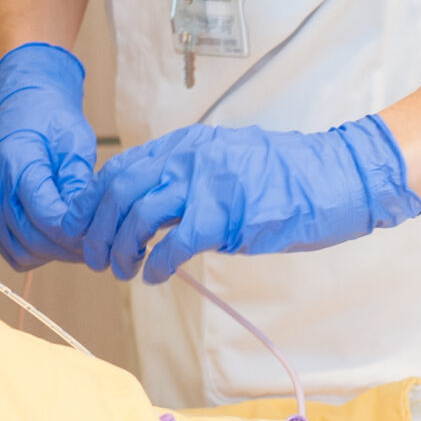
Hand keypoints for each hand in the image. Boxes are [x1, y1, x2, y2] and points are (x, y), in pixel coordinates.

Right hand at [0, 43, 98, 270]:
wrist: (22, 102)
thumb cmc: (51, 116)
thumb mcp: (75, 144)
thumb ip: (78, 186)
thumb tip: (87, 226)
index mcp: (15, 161)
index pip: (45, 217)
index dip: (74, 233)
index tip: (98, 234)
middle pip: (30, 238)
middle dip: (66, 248)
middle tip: (95, 245)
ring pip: (18, 250)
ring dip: (50, 253)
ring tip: (76, 243)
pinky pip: (7, 247)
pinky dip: (32, 250)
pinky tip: (53, 239)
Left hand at [82, 114, 420, 282]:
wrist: (334, 177)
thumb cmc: (283, 177)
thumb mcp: (223, 162)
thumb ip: (185, 178)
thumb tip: (148, 211)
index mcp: (184, 144)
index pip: (120, 168)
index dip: (94, 202)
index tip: (87, 228)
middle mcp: (187, 158)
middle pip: (118, 192)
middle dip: (98, 230)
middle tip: (96, 258)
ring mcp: (205, 184)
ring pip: (137, 217)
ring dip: (121, 250)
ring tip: (123, 271)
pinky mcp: (225, 215)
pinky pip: (173, 244)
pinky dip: (156, 265)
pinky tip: (154, 277)